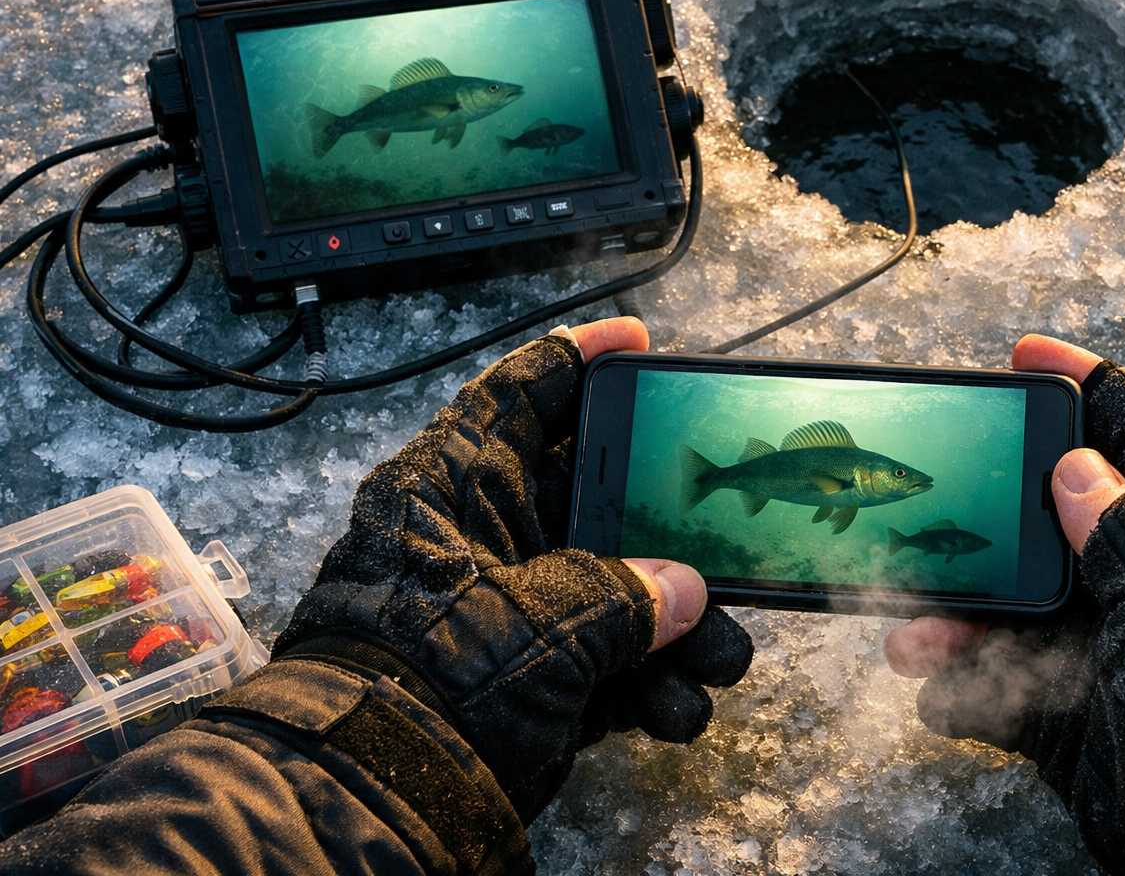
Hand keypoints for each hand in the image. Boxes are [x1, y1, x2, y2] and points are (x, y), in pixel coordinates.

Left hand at [274, 318, 753, 822]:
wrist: (383, 800)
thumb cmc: (430, 680)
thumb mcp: (534, 620)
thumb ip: (619, 595)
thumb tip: (684, 594)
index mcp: (454, 492)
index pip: (515, 398)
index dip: (577, 359)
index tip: (637, 341)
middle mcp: (484, 540)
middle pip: (591, 498)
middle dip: (664, 524)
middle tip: (722, 526)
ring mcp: (512, 611)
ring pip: (614, 588)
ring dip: (678, 626)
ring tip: (724, 655)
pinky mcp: (533, 679)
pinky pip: (610, 663)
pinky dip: (651, 686)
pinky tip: (680, 709)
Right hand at [886, 334, 1124, 874]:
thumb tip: (1077, 471)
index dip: (1086, 385)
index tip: (1027, 354)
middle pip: (1052, 522)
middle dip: (985, 523)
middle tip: (931, 509)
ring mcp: (1109, 648)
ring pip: (1013, 612)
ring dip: (956, 623)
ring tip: (912, 635)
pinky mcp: (1077, 713)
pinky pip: (1003, 689)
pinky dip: (964, 691)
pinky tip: (939, 691)